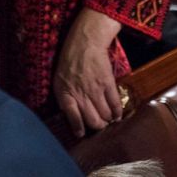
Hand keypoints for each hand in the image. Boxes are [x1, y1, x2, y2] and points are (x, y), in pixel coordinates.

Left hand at [54, 8, 122, 137]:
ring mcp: (95, 90)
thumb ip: (64, 97)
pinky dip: (118, 111)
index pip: (73, 119)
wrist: (85, 42)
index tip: (82, 134)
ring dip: (108, 120)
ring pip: (105, 115)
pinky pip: (115, 103)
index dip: (79, 128)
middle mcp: (80, 95)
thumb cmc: (69, 61)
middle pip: (93, 120)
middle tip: (100, 126)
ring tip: (109, 120)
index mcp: (65, 95)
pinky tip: (118, 114)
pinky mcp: (108, 83)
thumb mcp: (59, 80)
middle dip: (98, 127)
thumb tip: (70, 112)